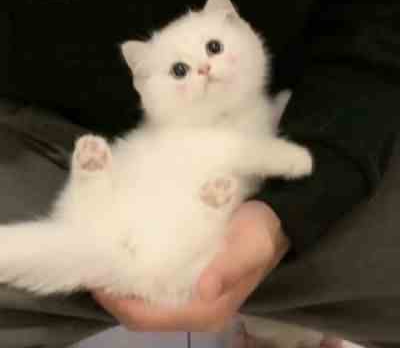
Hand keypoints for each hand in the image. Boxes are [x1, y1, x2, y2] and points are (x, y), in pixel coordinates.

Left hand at [93, 200, 289, 331]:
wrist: (274, 222)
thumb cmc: (261, 233)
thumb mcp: (252, 245)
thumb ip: (230, 268)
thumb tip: (204, 291)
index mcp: (207, 308)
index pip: (149, 317)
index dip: (117, 302)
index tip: (95, 276)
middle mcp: (195, 310)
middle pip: (141, 313)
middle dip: (113, 294)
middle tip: (93, 263)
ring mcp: (191, 297)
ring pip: (144, 300)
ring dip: (122, 284)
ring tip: (104, 257)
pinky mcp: (189, 282)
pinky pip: (153, 286)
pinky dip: (135, 275)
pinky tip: (126, 253)